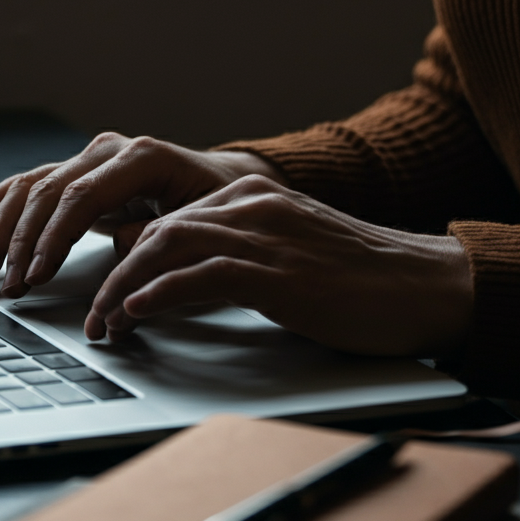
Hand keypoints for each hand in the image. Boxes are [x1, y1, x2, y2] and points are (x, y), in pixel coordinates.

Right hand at [0, 132, 283, 296]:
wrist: (222, 184)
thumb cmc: (214, 208)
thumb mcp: (197, 226)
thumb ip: (155, 241)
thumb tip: (119, 270)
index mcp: (141, 158)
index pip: (81, 196)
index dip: (53, 238)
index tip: (35, 275)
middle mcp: (109, 151)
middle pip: (48, 192)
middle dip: (21, 242)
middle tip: (6, 285)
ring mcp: (90, 159)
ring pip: (31, 188)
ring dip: (0, 231)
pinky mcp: (78, 174)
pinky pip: (28, 186)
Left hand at [85, 175, 473, 357]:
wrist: (425, 286)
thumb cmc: (363, 281)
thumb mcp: (292, 254)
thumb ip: (241, 256)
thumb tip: (186, 284)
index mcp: (253, 196)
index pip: (169, 219)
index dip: (129, 257)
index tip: (109, 293)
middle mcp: (252, 205)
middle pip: (156, 231)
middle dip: (114, 276)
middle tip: (94, 317)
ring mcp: (265, 234)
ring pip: (166, 249)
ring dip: (124, 290)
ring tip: (105, 324)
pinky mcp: (277, 271)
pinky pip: (200, 276)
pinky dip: (160, 294)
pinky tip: (136, 312)